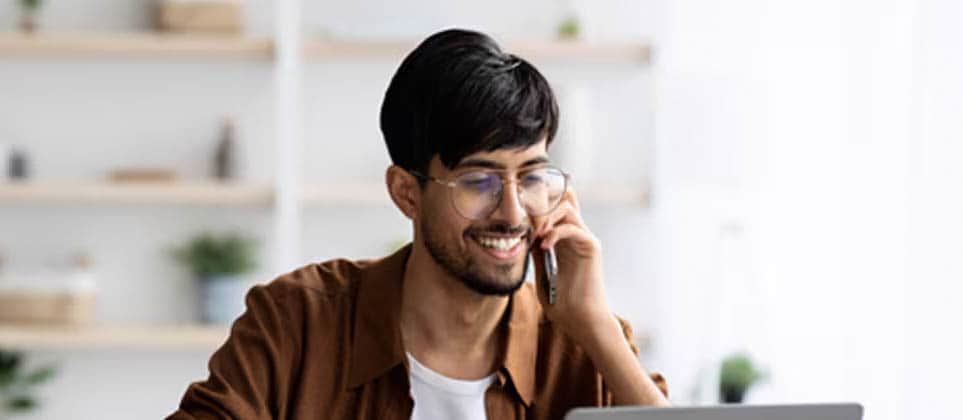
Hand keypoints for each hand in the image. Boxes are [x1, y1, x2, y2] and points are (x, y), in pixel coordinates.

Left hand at [531, 188, 616, 344]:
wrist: (582, 321)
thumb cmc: (562, 304)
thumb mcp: (541, 273)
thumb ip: (536, 253)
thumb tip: (525, 236)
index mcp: (564, 241)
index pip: (555, 209)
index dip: (538, 206)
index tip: (518, 215)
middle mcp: (576, 236)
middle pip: (560, 201)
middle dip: (539, 207)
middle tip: (525, 223)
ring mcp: (585, 239)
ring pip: (566, 208)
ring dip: (546, 217)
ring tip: (534, 234)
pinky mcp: (591, 247)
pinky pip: (572, 228)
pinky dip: (555, 233)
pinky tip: (544, 246)